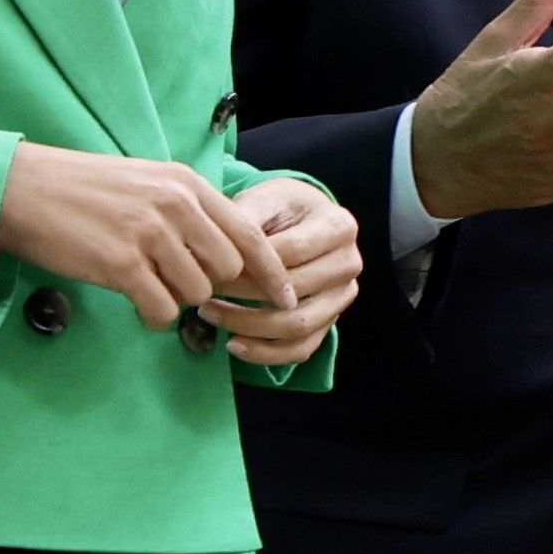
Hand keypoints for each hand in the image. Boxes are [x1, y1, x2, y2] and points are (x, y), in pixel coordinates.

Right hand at [0, 143, 296, 330]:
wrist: (20, 188)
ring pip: (196, 293)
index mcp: (186, 184)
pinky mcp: (120, 264)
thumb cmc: (82, 189)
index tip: (285, 298)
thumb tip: (225, 259)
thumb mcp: (147, 183)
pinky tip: (136, 301)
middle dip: (210, 288)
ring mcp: (149, 234)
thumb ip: (188, 212)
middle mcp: (175, 205)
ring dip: (176, 300)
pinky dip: (154, 315)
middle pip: (226, 271)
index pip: (250, 234)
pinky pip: (162, 309)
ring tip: (145, 284)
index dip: (272, 272)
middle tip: (177, 285)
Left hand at [198, 179, 360, 366]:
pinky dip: (265, 354)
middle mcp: (349, 264)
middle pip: (295, 292)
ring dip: (248, 326)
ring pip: (298, 326)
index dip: (248, 263)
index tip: (210, 268)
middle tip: (203, 293)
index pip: (290, 253)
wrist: (302, 221)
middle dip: (242, 296)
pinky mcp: (330, 322)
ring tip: (210, 314)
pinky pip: (300, 349)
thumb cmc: (280, 208)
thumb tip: (218, 252)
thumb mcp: (264, 199)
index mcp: (339, 227)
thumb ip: (246, 221)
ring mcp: (343, 297)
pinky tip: (233, 344)